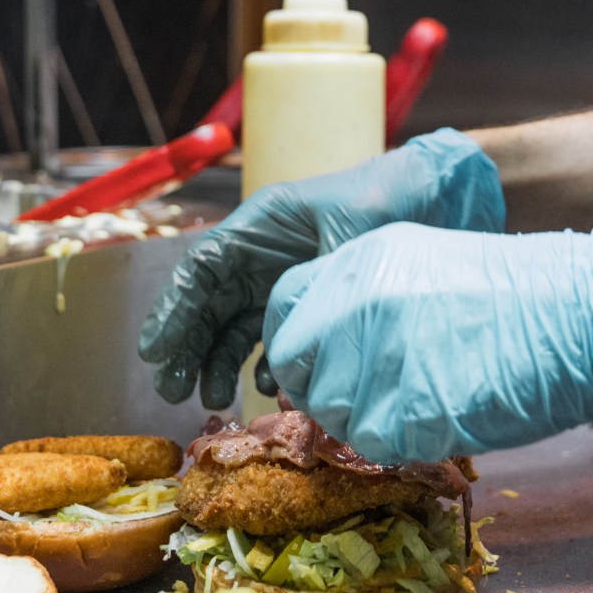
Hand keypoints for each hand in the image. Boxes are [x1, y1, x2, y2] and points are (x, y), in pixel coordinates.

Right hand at [138, 130, 503, 408]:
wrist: (438, 194)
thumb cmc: (389, 202)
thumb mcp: (346, 242)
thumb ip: (312, 287)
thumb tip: (279, 348)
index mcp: (262, 225)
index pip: (201, 269)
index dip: (173, 311)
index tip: (154, 352)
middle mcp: (264, 251)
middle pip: (209, 300)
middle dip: (187, 345)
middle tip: (171, 390)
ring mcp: (283, 274)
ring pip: (235, 321)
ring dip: (220, 360)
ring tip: (212, 398)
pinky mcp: (308, 297)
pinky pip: (273, 333)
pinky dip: (265, 361)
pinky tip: (267, 387)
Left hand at [262, 219, 592, 462]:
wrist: (584, 312)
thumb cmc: (520, 292)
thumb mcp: (425, 266)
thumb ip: (368, 300)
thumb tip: (332, 350)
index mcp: (362, 260)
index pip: (283, 307)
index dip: (296, 344)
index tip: (317, 364)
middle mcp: (358, 303)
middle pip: (295, 364)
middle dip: (321, 388)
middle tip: (367, 397)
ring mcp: (381, 356)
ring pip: (332, 411)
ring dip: (365, 420)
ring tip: (418, 404)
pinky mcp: (409, 409)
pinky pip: (375, 444)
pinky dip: (402, 443)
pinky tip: (440, 420)